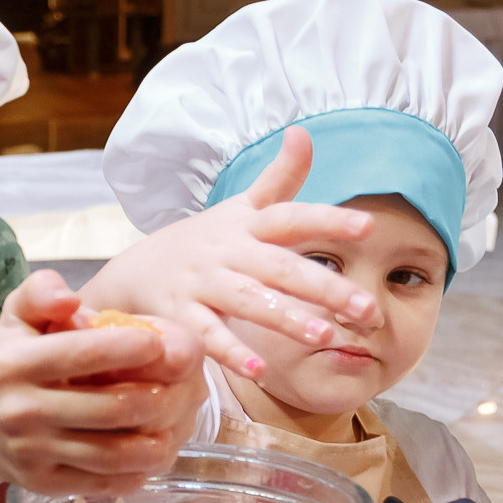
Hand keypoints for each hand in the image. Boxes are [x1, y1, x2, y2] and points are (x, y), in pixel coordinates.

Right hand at [0, 271, 204, 495]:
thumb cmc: (13, 364)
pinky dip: (139, 470)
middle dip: (161, 395)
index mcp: (14, 363)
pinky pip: (106, 482)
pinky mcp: (44, 484)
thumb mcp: (16, 318)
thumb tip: (68, 298)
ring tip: (176, 419)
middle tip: (184, 385)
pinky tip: (151, 450)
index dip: (134, 348)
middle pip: (114, 408)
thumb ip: (39, 292)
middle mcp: (20, 411)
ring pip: (115, 453)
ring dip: (158, 438)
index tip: (160, 343)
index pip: (86, 353)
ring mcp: (32, 453)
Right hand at [81, 127, 379, 378]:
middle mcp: (226, 251)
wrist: (135, 270)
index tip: (367, 226)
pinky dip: (232, 353)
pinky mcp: (180, 315)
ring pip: (249, 301)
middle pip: (279, 267)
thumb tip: (304, 132)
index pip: (291, 217)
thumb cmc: (202, 241)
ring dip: (286, 319)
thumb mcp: (239, 208)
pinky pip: (208, 336)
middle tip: (367, 308)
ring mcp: (201, 283)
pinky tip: (261, 369)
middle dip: (325, 287)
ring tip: (326, 335)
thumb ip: (279, 178)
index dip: (327, 219)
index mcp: (246, 225)